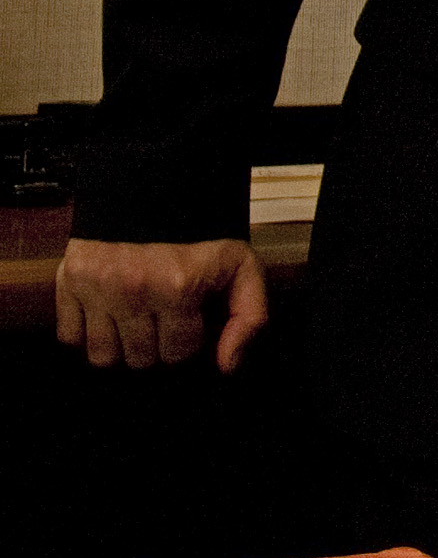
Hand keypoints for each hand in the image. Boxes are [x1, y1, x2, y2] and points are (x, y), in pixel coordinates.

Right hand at [56, 237, 268, 371]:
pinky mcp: (68, 282)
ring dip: (121, 344)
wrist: (158, 193)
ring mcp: (96, 288)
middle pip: (141, 359)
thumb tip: (228, 365)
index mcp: (178, 288)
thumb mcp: (243, 267)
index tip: (189, 318)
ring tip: (136, 319)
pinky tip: (107, 314)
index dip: (188, 337)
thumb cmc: (201, 234)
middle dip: (156, 344)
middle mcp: (133, 291)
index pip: (179, 352)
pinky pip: (70, 338)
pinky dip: (86, 333)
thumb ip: (249, 317)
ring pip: (103, 357)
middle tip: (162, 317)